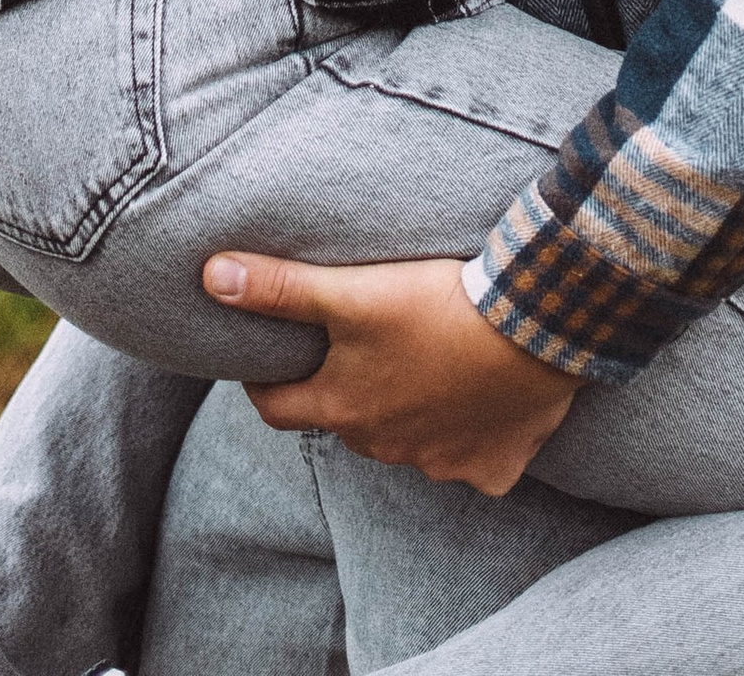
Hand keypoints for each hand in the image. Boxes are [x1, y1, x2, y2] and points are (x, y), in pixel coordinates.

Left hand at [200, 249, 577, 494]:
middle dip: (342, 390)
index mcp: (346, 409)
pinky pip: (470, 460)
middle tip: (354, 348)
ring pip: (407, 442)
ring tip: (419, 362)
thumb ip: (279, 289)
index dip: (267, 379)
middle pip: (347, 422)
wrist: (535, 327)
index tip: (269, 355)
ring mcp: (441, 464)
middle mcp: (387, 448)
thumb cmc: (437, 306)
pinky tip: (478, 399)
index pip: (278, 407)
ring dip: (405, 411)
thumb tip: (209, 276)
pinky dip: (467, 436)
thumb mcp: (351, 293)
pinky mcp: (491, 467)